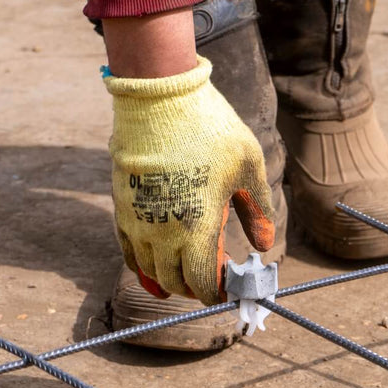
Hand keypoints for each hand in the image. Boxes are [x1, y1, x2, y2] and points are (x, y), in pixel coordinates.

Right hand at [104, 57, 274, 304]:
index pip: (203, 284)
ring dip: (171, 279)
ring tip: (189, 273)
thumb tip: (264, 244)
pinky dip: (143, 267)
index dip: (217, 292)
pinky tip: (156, 269)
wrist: (159, 95)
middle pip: (175, 283)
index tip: (231, 286)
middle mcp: (163, 232)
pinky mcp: (122, 206)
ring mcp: (138, 221)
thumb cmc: (210, 129)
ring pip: (150, 271)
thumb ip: (257, 210)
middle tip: (214, 278)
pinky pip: (129, 252)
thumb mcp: (249, 167)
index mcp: (197, 227)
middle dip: (196, 288)